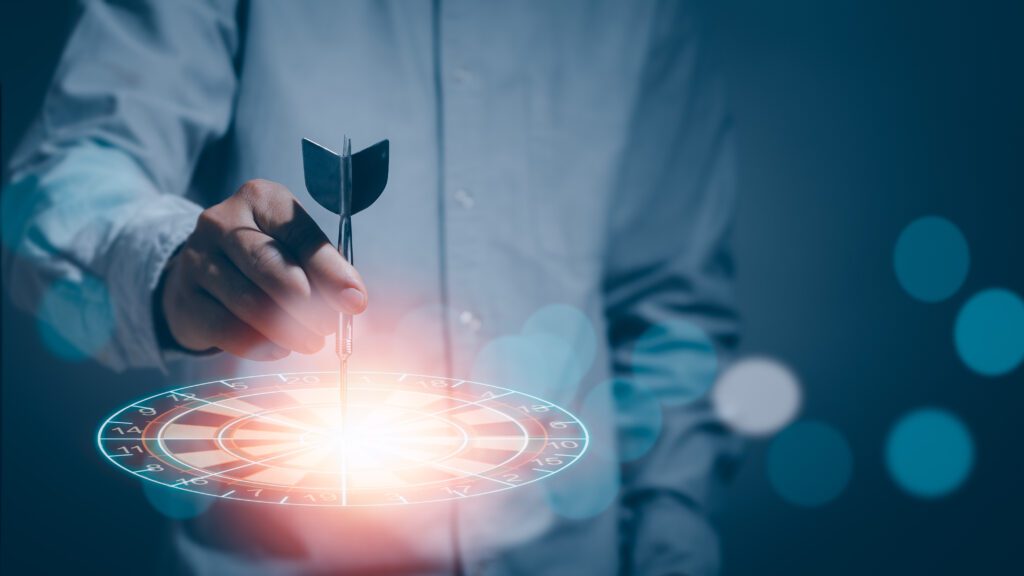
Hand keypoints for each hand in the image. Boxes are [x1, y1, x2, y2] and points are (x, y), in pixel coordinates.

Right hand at [160, 179, 366, 359]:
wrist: (202, 275)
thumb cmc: (264, 257)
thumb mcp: (295, 248)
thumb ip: (322, 269)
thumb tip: (351, 301)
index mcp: (261, 199)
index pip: (300, 234)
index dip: (330, 271)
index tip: (354, 302)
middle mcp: (223, 221)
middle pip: (270, 265)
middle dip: (307, 303)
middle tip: (329, 328)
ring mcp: (197, 258)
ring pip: (247, 299)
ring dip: (286, 329)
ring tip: (311, 342)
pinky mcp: (184, 297)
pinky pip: (223, 326)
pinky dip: (256, 343)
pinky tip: (278, 350)